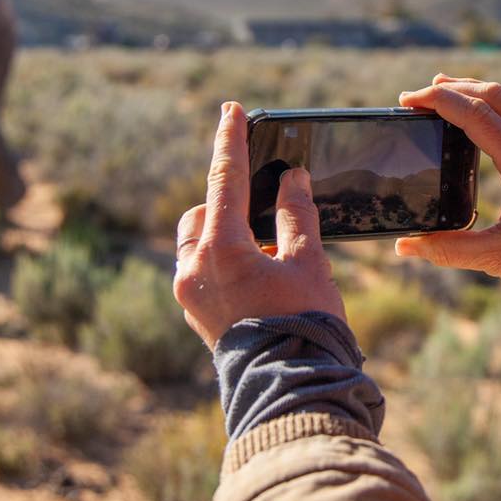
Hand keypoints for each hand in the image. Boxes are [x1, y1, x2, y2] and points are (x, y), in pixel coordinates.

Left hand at [174, 101, 345, 347]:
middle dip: (227, 204)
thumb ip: (297, 214)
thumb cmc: (305, 325)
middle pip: (203, 214)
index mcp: (221, 249)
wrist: (291, 390)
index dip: (231, 141)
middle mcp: (194, 270)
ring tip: (265, 251)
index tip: (231, 110)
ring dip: (223, 236)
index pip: (224, 179)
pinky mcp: (197, 318)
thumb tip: (292, 178)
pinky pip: (201, 274)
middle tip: (263, 208)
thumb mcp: (309, 262)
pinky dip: (223, 264)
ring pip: (197, 245)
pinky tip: (257, 278)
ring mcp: (191, 297)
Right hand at [396, 69, 500, 286]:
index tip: (411, 101)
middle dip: (452, 90)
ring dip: (478, 88)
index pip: (477, 117)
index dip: (440, 102)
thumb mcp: (496, 257)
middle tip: (418, 95)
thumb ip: (448, 250)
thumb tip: (404, 246)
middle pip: (493, 98)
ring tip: (446, 84)